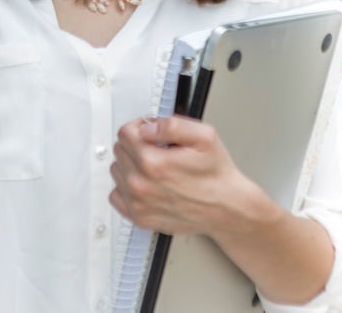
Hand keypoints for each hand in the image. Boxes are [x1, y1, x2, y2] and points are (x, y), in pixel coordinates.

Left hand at [109, 116, 272, 235]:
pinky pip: (116, 195)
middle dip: (136, 144)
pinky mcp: (139, 217)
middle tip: (158, 148)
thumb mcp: (204, 136)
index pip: (125, 133)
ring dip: (131, 165)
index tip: (151, 131)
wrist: (225, 207)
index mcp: (153, 162)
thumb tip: (148, 126)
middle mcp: (140, 185)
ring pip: (117, 171)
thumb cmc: (215, 174)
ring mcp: (138, 203)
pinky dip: (127, 187)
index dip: (140, 126)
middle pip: (119, 150)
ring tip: (155, 167)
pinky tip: (147, 183)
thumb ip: (172, 125)